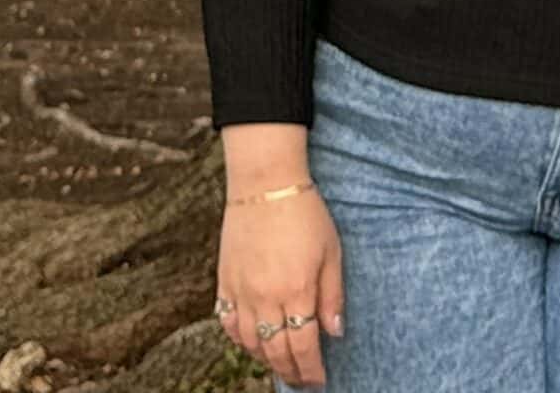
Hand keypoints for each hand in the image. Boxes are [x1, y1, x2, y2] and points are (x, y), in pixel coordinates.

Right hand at [217, 186, 344, 386]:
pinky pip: (228, 323)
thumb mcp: (332, 252)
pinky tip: (252, 344)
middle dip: (291, 371)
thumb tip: (335, 332)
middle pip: (276, 350)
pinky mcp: (224, 282)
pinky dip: (240, 340)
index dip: (311, 368)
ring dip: (266, 359)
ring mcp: (241, 292)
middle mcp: (266, 298)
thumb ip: (332, 295)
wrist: (265, 185)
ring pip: (250, 343)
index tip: (319, 380)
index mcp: (297, 291)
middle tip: (302, 381)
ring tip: (281, 366)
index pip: (304, 345)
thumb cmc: (306, 215)